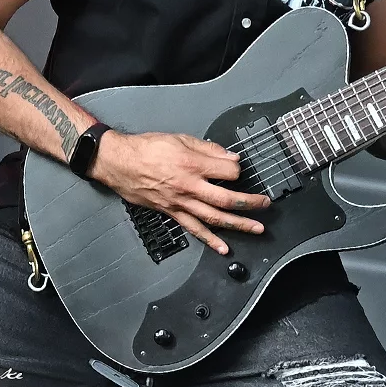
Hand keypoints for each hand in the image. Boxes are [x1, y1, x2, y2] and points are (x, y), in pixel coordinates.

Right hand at [90, 131, 271, 254]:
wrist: (120, 163)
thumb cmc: (147, 148)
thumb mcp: (180, 139)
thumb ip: (208, 149)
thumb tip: (230, 157)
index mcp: (193, 164)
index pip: (228, 172)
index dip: (238, 170)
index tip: (239, 169)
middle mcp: (189, 186)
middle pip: (226, 199)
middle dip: (250, 203)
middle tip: (265, 204)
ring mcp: (181, 203)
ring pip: (214, 218)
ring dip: (238, 224)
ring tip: (257, 228)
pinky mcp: (172, 213)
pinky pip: (194, 229)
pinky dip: (210, 240)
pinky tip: (223, 248)